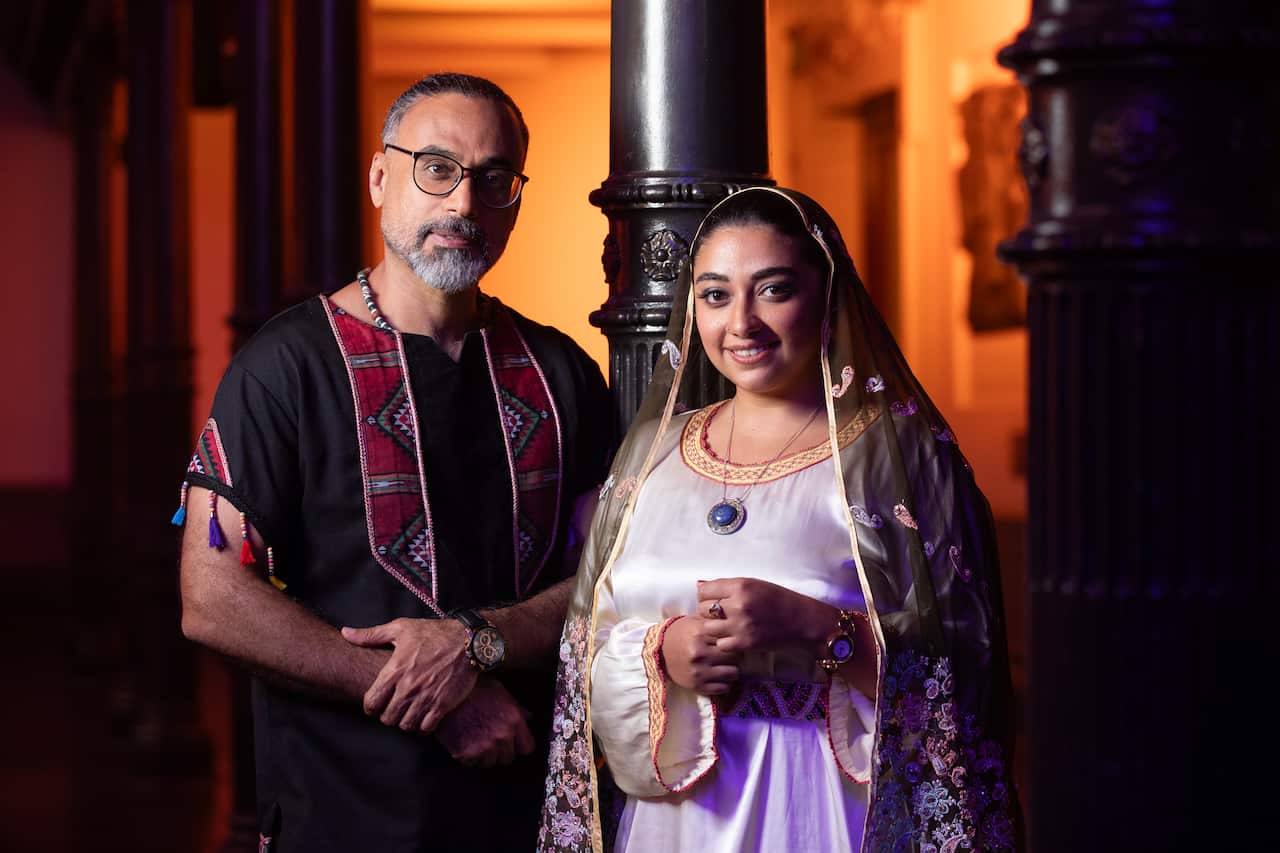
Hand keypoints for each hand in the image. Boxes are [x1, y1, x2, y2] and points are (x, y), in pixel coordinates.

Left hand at [341, 617, 475, 732]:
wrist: (469, 641)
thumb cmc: (433, 633)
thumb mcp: (401, 628)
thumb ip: (370, 635)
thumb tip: (345, 633)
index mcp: (395, 669)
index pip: (371, 702)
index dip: (370, 707)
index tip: (375, 705)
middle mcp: (409, 686)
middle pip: (387, 718)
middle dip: (387, 716)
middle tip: (393, 709)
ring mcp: (426, 697)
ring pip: (406, 725)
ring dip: (405, 722)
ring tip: (408, 714)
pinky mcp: (443, 704)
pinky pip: (426, 728)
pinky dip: (423, 727)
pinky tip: (424, 717)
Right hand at [435, 677, 534, 767]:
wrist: (445, 691)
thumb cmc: (474, 688)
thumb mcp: (500, 692)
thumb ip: (517, 708)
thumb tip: (529, 717)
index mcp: (514, 720)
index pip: (527, 748)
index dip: (519, 746)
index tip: (513, 744)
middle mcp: (502, 735)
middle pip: (507, 759)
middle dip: (500, 751)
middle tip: (488, 739)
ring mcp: (483, 746)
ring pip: (489, 763)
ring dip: (483, 755)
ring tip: (474, 739)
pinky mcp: (465, 753)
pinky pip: (470, 764)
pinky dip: (466, 756)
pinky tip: (462, 740)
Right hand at [659, 615, 740, 695]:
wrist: (659, 653)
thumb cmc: (680, 634)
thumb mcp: (694, 621)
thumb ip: (714, 621)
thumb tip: (736, 622)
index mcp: (699, 634)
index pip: (730, 637)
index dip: (734, 639)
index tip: (734, 641)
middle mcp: (699, 653)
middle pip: (734, 656)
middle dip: (736, 655)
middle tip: (733, 654)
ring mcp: (698, 671)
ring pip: (732, 673)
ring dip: (732, 670)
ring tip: (728, 666)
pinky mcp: (697, 686)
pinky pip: (723, 688)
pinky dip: (725, 683)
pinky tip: (720, 677)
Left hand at [696, 577, 832, 655]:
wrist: (802, 620)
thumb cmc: (778, 599)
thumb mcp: (754, 584)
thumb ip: (727, 586)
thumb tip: (699, 585)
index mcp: (740, 586)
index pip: (703, 591)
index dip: (706, 596)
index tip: (714, 600)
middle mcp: (738, 604)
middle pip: (702, 609)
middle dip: (708, 612)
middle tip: (720, 615)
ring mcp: (740, 625)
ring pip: (708, 628)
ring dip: (714, 628)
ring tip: (725, 627)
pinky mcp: (745, 643)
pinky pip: (720, 644)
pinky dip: (724, 642)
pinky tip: (733, 637)